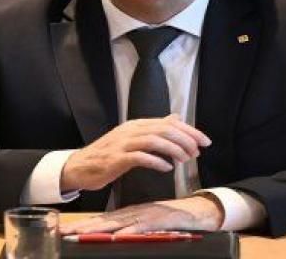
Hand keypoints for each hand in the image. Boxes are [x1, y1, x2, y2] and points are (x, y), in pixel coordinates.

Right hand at [60, 114, 210, 191]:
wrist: (80, 167)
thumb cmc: (109, 155)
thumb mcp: (133, 138)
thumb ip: (155, 128)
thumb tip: (176, 117)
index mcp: (136, 125)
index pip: (168, 123)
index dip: (189, 131)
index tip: (204, 142)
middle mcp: (130, 131)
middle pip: (163, 129)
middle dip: (185, 140)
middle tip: (198, 152)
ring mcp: (122, 144)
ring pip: (153, 141)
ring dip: (173, 150)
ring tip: (185, 160)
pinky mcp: (115, 159)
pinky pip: (139, 157)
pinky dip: (156, 161)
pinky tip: (167, 168)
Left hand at [60, 196, 223, 234]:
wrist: (199, 211)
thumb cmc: (173, 220)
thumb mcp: (149, 224)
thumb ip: (134, 227)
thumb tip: (117, 237)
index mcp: (131, 214)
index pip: (104, 220)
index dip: (84, 225)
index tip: (65, 230)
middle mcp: (136, 214)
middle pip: (106, 221)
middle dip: (84, 227)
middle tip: (65, 232)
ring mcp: (147, 216)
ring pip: (120, 223)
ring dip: (101, 229)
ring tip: (82, 234)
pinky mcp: (161, 220)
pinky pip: (144, 226)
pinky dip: (131, 230)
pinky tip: (120, 235)